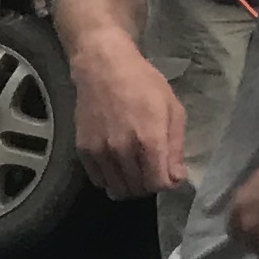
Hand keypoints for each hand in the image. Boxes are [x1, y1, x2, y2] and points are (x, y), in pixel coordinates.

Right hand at [70, 30, 188, 201]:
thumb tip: (175, 178)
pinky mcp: (83, 151)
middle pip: (138, 189)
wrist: (103, 68)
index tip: (169, 173)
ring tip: (134, 171)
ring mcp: (100, 152)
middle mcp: (123, 151)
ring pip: (117, 189)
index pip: (158, 183)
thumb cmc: (144, 84)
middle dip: (149, 184)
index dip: (167, 182)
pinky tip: (116, 165)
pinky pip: (98, 180)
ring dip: (129, 185)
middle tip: (151, 170)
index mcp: (149, 140)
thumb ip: (175, 147)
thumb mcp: (172, 109)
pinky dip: (110, 179)